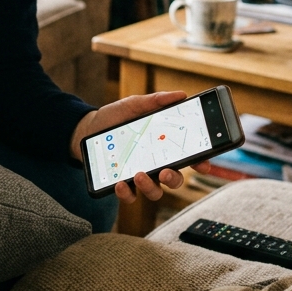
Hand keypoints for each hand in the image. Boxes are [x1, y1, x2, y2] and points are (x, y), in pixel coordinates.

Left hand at [70, 90, 213, 203]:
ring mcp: (139, 175)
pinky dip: (126, 193)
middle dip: (174, 179)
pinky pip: (129, 195)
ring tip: (139, 174)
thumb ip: (156, 101)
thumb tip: (180, 95)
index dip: (200, 163)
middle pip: (174, 179)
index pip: (188, 158)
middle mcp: (155, 164)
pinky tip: (120, 183)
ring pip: (155, 191)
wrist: (88, 127)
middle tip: (166, 172)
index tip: (203, 165)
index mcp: (164, 146)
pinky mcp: (121, 183)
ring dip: (150, 187)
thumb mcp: (135, 105)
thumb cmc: (116, 116)